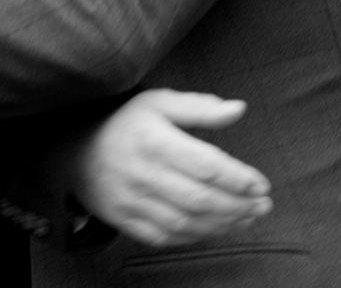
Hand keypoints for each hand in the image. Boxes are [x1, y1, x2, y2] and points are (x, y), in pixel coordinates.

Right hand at [72, 89, 272, 246]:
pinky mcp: (125, 220)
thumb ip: (200, 108)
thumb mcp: (159, 103)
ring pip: (185, 222)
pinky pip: (166, 236)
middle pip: (199, 199)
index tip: (261, 184)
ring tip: (248, 218)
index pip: (205, 165)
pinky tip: (217, 228)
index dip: (238, 178)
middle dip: (238, 206)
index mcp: (154, 140)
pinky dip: (196, 237)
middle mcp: (142, 173)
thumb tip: (239, 109)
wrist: (77, 151)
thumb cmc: (127, 124)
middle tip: (263, 205)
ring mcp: (131, 200)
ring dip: (223, 224)